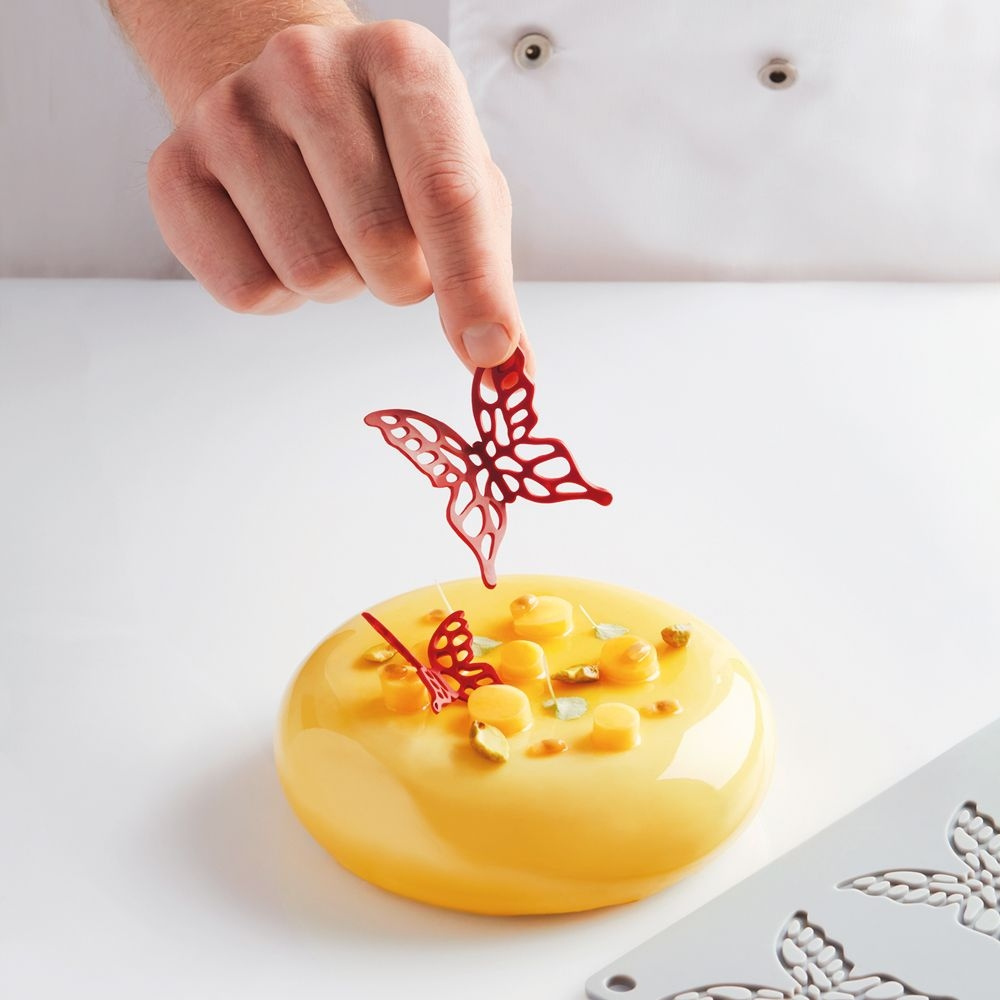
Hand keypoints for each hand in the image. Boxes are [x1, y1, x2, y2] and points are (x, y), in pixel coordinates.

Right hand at [146, 18, 526, 371]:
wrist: (284, 97)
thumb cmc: (389, 148)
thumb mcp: (460, 180)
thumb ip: (486, 268)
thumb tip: (505, 361)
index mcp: (402, 59)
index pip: (446, 192)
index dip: (472, 284)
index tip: (487, 349)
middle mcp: (309, 68)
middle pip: (379, 242)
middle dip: (401, 278)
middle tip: (391, 250)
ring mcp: (231, 113)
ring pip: (312, 273)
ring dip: (339, 283)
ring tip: (331, 229)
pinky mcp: (174, 171)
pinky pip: (247, 292)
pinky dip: (280, 295)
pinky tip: (281, 239)